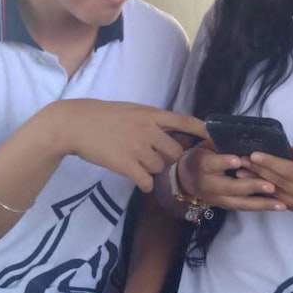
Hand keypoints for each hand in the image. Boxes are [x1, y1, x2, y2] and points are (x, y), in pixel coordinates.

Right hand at [56, 101, 207, 192]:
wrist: (75, 124)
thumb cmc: (101, 115)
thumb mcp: (131, 110)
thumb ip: (150, 120)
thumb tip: (167, 131)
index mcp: (151, 115)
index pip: (185, 122)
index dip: (203, 130)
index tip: (217, 137)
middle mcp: (149, 131)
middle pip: (175, 153)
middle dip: (167, 158)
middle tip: (152, 157)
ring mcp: (138, 148)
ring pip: (160, 168)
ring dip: (151, 169)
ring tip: (135, 162)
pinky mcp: (126, 165)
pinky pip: (147, 181)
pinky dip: (144, 183)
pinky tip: (136, 178)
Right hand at [178, 144, 284, 211]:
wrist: (187, 178)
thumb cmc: (202, 156)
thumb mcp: (207, 145)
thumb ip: (222, 142)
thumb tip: (243, 133)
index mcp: (202, 164)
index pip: (212, 164)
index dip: (224, 162)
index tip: (238, 160)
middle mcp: (208, 185)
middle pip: (230, 187)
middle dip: (251, 186)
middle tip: (270, 185)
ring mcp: (216, 198)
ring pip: (239, 203)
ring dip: (261, 203)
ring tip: (281, 204)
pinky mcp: (225, 206)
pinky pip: (243, 208)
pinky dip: (261, 207)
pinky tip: (278, 207)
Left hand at [246, 144, 292, 216]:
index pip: (292, 171)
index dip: (272, 163)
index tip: (254, 155)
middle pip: (282, 184)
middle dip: (259, 172)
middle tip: (240, 161)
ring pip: (279, 195)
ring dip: (258, 184)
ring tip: (241, 172)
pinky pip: (282, 202)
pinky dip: (267, 193)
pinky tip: (253, 184)